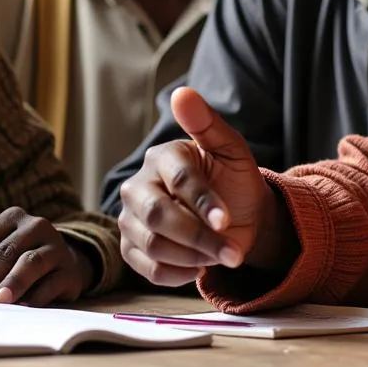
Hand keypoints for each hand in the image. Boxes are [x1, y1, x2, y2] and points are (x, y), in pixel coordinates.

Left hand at [0, 207, 93, 305]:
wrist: (62, 265)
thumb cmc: (15, 263)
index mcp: (10, 219)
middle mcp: (34, 225)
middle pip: (6, 251)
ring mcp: (55, 245)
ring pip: (31, 261)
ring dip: (13, 283)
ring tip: (0, 302)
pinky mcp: (69, 268)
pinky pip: (52, 281)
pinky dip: (37, 296)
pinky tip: (24, 308)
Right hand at [118, 86, 287, 286]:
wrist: (237, 220)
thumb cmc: (234, 182)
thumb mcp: (232, 151)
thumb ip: (207, 123)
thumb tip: (182, 92)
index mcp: (162, 157)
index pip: (179, 180)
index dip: (203, 202)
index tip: (226, 221)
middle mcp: (138, 186)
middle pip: (159, 217)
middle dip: (199, 238)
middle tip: (233, 253)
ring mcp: (130, 218)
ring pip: (154, 245)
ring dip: (195, 257)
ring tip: (222, 254)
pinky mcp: (131, 248)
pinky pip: (149, 269)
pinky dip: (180, 274)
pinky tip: (201, 264)